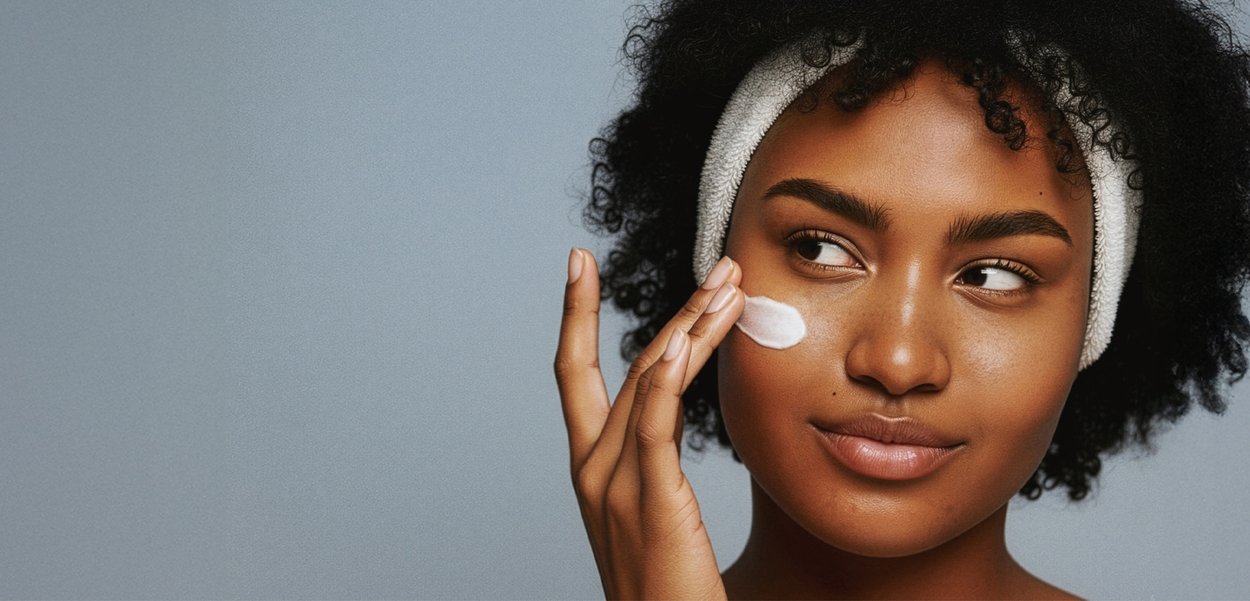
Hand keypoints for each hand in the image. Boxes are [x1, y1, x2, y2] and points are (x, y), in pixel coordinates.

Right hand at [554, 249, 743, 599]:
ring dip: (693, 328)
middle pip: (629, 365)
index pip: (574, 373)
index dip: (575, 314)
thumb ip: (654, 466)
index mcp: (590, 467)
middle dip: (676, 309)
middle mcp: (592, 467)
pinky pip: (653, 428)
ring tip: (733, 288)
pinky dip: (667, 381)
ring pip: (649, 383)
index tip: (579, 262)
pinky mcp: (649, 501)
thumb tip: (671, 422)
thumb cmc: (666, 588)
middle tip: (723, 266)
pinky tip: (683, 344)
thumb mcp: (652, 515)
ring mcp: (614, 484)